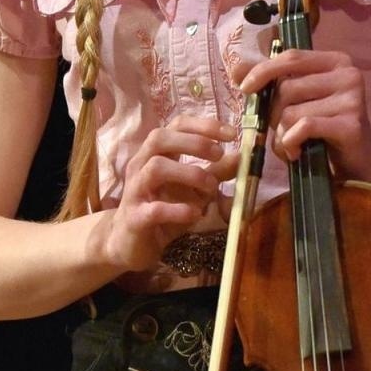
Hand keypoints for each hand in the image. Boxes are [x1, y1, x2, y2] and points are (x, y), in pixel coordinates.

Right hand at [101, 115, 235, 271]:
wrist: (130, 244)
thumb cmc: (163, 211)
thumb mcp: (194, 190)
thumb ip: (215, 173)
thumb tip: (240, 156)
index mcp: (156, 154)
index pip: (176, 126)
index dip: (204, 125)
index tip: (232, 134)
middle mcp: (141, 165)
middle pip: (160, 138)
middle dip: (194, 142)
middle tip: (220, 154)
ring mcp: (135, 191)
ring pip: (156, 168)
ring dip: (190, 173)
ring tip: (211, 187)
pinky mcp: (135, 218)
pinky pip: (155, 209)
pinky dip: (178, 210)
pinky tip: (195, 213)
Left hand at [235, 49, 370, 182]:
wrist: (357, 162)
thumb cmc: (322, 127)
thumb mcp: (296, 100)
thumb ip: (269, 82)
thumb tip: (235, 69)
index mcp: (335, 61)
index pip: (291, 57)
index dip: (263, 71)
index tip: (244, 88)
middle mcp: (348, 74)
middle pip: (288, 88)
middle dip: (273, 113)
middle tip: (280, 130)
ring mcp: (353, 99)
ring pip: (292, 111)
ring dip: (281, 134)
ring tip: (290, 145)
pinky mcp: (351, 124)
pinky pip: (304, 127)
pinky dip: (291, 141)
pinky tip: (295, 152)